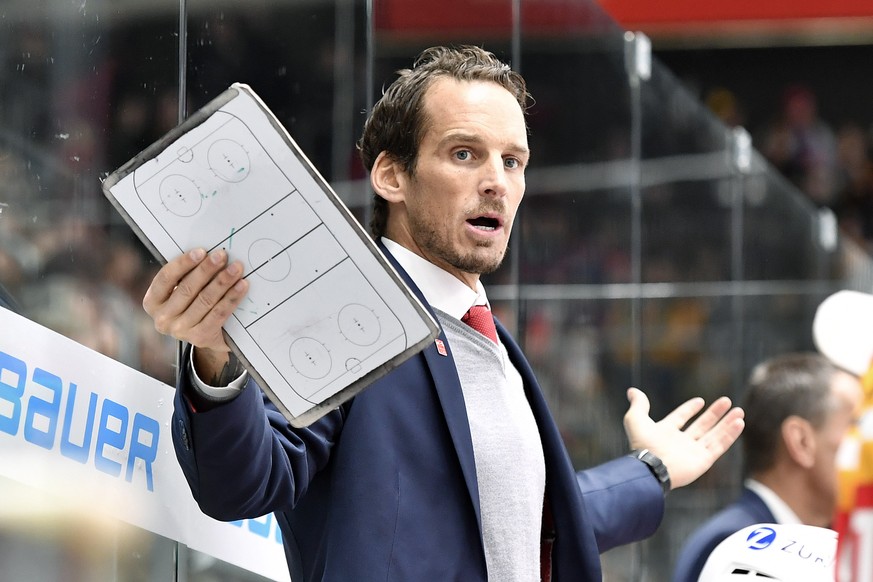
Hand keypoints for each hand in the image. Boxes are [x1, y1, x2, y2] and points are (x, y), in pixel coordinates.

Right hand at [142, 248, 248, 377]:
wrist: (204, 336)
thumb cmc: (190, 304)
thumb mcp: (180, 291)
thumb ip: (186, 275)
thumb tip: (208, 254)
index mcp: (152, 302)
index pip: (166, 278)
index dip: (183, 263)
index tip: (201, 251)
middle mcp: (162, 318)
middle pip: (187, 289)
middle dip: (207, 270)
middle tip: (222, 256)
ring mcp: (180, 330)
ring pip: (205, 300)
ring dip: (223, 282)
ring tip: (236, 268)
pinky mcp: (200, 337)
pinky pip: (219, 314)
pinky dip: (231, 298)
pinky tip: (242, 285)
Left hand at [623, 387, 744, 489]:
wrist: (651, 467)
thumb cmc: (643, 444)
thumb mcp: (636, 419)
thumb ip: (638, 404)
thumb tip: (632, 390)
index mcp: (666, 432)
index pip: (681, 418)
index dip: (690, 409)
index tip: (700, 401)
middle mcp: (681, 443)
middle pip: (702, 425)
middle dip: (715, 414)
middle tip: (727, 401)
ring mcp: (693, 452)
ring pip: (714, 435)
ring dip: (727, 423)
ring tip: (740, 411)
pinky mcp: (703, 461)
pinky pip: (719, 446)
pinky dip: (730, 435)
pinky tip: (739, 423)